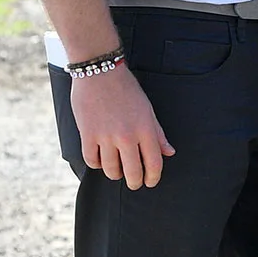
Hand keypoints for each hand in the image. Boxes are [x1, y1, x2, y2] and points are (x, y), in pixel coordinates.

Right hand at [72, 64, 174, 188]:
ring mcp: (106, 137)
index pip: (154, 163)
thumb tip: (169, 152)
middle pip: (133, 171)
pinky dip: (97, 164)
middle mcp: (127, 137)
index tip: (150, 182)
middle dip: (135, 182)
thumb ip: (158, 134)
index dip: (153, 177)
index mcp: (145, 130)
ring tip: (117, 173)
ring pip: (111, 170)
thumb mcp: (148, 110)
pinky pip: (92, 160)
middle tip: (134, 183)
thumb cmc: (127, 90)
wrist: (100, 73)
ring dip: (116, 174)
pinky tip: (101, 161)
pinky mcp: (87, 135)